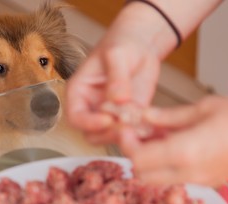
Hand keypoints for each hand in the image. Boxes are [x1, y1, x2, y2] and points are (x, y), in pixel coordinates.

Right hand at [66, 14, 160, 144]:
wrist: (140, 45)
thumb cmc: (122, 43)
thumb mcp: (117, 54)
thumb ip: (117, 76)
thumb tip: (117, 98)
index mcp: (79, 92)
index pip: (75, 116)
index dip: (88, 123)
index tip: (107, 119)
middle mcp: (91, 107)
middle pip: (91, 133)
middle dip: (107, 134)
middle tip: (126, 125)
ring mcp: (109, 114)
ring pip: (109, 137)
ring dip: (124, 135)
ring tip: (141, 124)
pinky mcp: (127, 118)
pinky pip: (130, 132)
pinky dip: (140, 133)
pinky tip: (151, 126)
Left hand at [120, 96, 227, 186]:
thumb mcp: (204, 108)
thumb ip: (169, 116)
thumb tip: (144, 116)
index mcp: (185, 152)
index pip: (139, 159)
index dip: (126, 144)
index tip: (126, 129)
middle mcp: (189, 173)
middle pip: (143, 175)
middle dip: (134, 155)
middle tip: (137, 134)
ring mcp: (199, 181)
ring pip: (157, 180)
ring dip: (149, 162)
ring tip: (155, 138)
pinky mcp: (208, 182)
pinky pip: (174, 179)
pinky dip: (164, 166)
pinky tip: (172, 145)